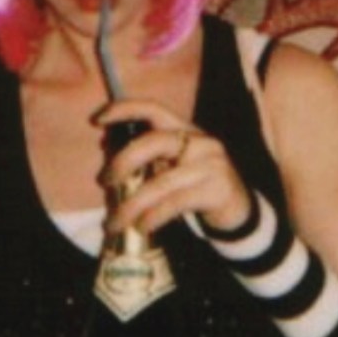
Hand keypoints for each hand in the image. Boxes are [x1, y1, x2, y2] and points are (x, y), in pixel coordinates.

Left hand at [96, 99, 252, 234]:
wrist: (239, 211)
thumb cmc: (196, 185)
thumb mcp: (173, 165)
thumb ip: (146, 156)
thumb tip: (106, 146)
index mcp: (185, 129)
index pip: (153, 108)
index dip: (125, 110)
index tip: (98, 119)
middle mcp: (199, 141)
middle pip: (154, 141)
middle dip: (123, 161)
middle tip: (103, 181)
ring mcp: (211, 164)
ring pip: (161, 182)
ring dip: (131, 205)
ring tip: (114, 222)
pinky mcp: (217, 190)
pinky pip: (175, 203)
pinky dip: (153, 217)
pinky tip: (142, 227)